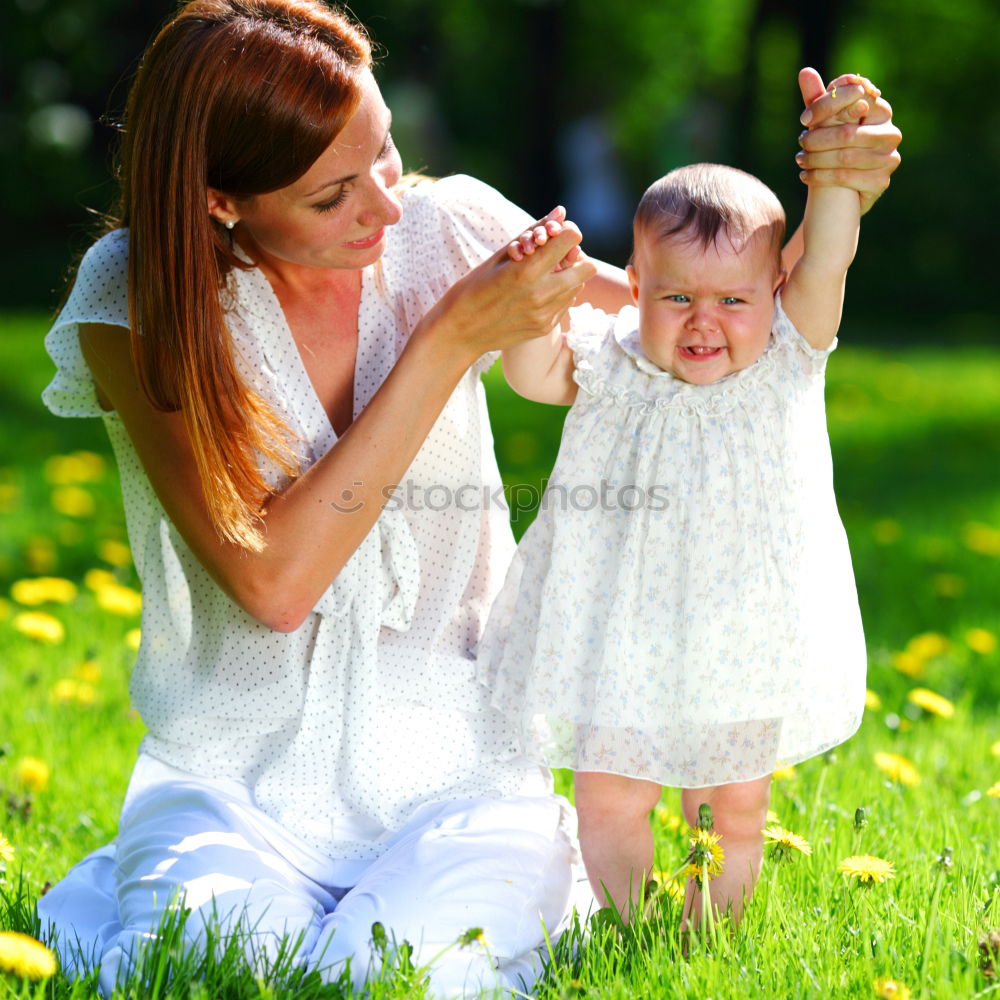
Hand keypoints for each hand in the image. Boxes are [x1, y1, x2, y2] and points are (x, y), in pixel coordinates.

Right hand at [420, 218, 596, 359]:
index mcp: (527, 270)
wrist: (459, 331)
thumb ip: (533, 233)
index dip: (567, 232)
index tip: (556, 235)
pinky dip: (558, 295)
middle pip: (587, 267)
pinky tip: (537, 294)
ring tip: (543, 276)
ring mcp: (545, 314)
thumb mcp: (499, 256)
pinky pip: (566, 304)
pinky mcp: (544, 327)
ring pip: (579, 287)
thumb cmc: (474, 287)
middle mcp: (541, 294)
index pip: (572, 239)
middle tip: (556, 257)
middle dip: (574, 257)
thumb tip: (561, 212)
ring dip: (567, 277)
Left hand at [795, 67, 901, 214]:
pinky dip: (822, 177)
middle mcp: (891, 133)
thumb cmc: (834, 145)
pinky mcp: (881, 182)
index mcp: (881, 111)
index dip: (827, 107)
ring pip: (846, 157)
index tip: (804, 119)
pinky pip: (847, 178)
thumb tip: (804, 71)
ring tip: (800, 160)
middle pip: (848, 132)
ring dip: (817, 159)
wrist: (841, 188)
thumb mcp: (825, 121)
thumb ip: (818, 98)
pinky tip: (806, 176)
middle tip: (800, 142)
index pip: (857, 99)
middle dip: (819, 138)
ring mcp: (889, 159)